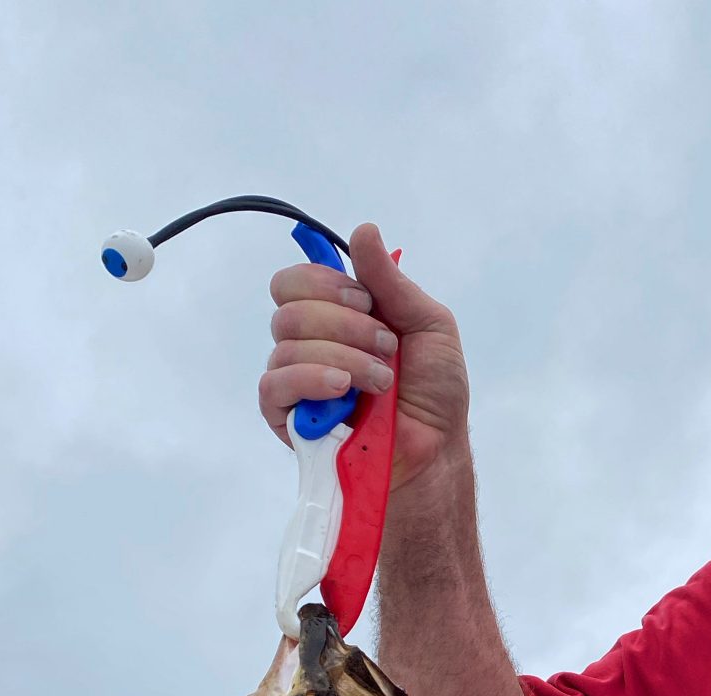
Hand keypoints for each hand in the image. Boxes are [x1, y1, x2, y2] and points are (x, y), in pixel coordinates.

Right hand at [260, 222, 469, 490]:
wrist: (437, 449)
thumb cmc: (436, 394)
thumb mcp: (428, 325)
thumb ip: (391, 281)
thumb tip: (363, 229)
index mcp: (336, 317)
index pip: (296, 280)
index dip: (327, 284)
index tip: (367, 302)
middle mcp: (311, 344)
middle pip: (289, 306)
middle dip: (344, 323)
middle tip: (386, 349)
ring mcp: (297, 381)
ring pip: (286, 344)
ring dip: (344, 357)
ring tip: (382, 383)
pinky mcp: (288, 418)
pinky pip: (273, 384)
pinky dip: (310, 379)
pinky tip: (343, 390)